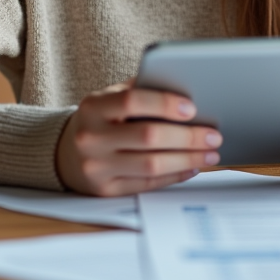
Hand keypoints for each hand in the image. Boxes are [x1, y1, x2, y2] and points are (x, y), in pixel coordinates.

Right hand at [56, 82, 222, 196]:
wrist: (66, 154)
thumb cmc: (100, 120)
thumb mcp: (109, 99)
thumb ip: (140, 91)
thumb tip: (186, 89)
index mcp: (93, 108)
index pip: (131, 101)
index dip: (164, 103)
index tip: (192, 107)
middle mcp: (91, 138)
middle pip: (148, 137)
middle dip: (187, 136)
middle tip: (214, 134)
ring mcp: (97, 167)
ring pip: (152, 165)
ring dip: (187, 159)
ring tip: (210, 153)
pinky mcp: (106, 190)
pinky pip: (148, 184)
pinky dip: (175, 175)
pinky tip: (192, 167)